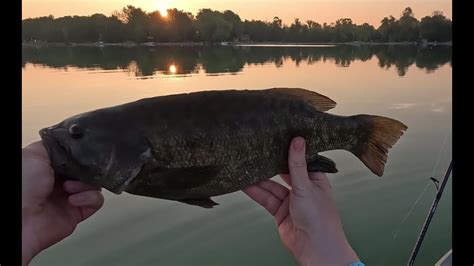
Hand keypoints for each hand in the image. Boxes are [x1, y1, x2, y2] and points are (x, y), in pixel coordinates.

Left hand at [22, 141, 103, 265]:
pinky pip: (96, 201)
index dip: (81, 155)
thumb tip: (70, 142)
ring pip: (94, 184)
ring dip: (86, 184)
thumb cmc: (22, 187)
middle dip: (86, 169)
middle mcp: (58, 182)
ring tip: (70, 187)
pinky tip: (74, 199)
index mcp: (47, 168)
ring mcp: (69, 197)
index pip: (74, 158)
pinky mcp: (78, 212)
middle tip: (78, 171)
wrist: (22, 219)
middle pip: (87, 170)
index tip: (84, 154)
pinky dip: (89, 198)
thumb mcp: (34, 154)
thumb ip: (54, 146)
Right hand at [243, 137, 358, 265]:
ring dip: (259, 179)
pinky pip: (266, 198)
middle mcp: (303, 189)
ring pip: (272, 186)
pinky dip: (255, 192)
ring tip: (245, 167)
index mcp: (315, 180)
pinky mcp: (280, 212)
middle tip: (256, 152)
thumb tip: (298, 140)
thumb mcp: (306, 186)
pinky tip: (245, 184)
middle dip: (270, 165)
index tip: (276, 139)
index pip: (300, 161)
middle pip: (283, 173)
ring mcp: (291, 201)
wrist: (314, 247)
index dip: (288, 151)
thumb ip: (297, 164)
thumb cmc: (320, 218)